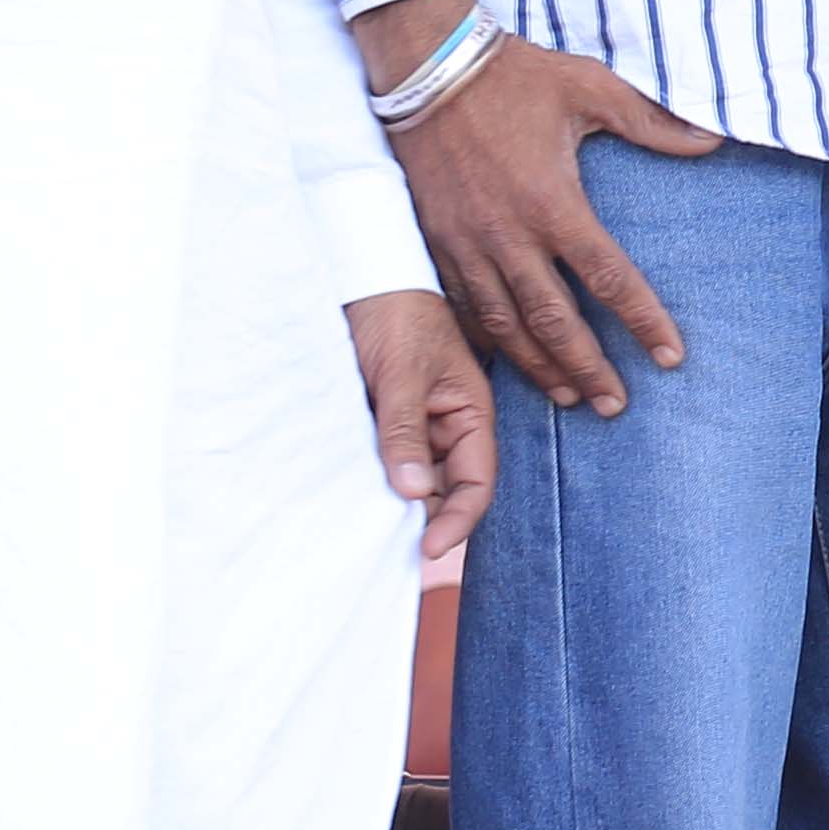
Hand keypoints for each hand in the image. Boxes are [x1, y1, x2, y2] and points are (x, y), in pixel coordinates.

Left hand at [346, 288, 496, 556]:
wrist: (363, 279)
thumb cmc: (395, 315)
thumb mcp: (401, 374)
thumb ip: (405, 432)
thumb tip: (412, 493)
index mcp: (470, 414)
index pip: (476, 481)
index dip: (458, 518)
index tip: (429, 549)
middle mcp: (448, 426)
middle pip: (446, 489)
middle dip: (425, 519)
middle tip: (388, 549)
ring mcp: (415, 427)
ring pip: (412, 480)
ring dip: (394, 502)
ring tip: (366, 527)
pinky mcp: (383, 424)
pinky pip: (383, 463)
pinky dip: (372, 482)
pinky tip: (352, 497)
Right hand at [360, 3, 721, 417]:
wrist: (428, 68)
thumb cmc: (518, 77)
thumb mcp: (594, 89)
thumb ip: (654, 122)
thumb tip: (714, 139)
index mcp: (553, 203)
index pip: (608, 279)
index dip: (642, 322)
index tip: (669, 357)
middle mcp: (508, 236)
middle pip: (554, 320)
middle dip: (588, 367)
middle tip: (616, 405)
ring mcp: (465, 244)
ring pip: (504, 324)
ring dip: (538, 366)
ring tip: (570, 397)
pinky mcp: (435, 242)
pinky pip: (463, 306)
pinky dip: (488, 341)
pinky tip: (508, 363)